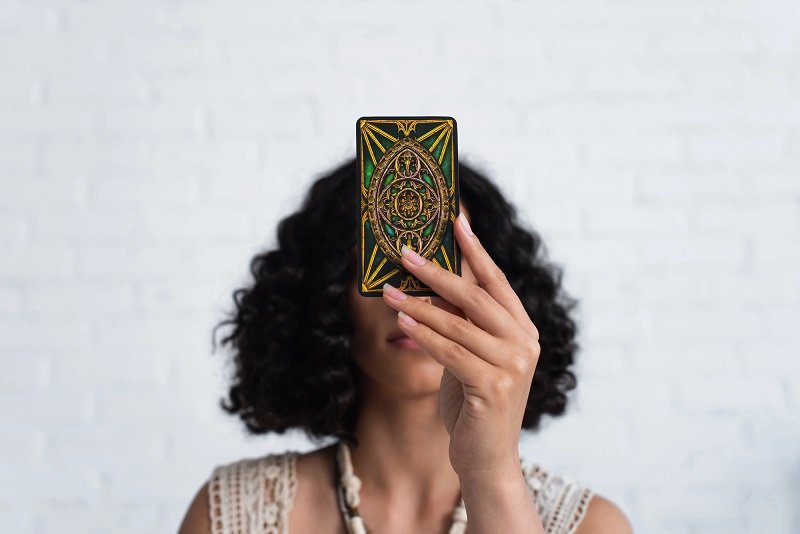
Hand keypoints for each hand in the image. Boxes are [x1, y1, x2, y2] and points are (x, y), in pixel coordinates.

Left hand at [381, 212, 540, 478]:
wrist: (487, 458)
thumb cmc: (474, 403)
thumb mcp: (470, 355)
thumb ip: (461, 324)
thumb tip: (432, 283)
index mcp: (523, 330)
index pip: (496, 281)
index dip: (475, 249)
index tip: (455, 220)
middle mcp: (524, 343)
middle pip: (475, 296)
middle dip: (437, 271)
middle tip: (405, 252)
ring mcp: (512, 366)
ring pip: (457, 324)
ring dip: (418, 305)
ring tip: (388, 291)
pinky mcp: (493, 388)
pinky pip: (450, 353)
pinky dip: (424, 335)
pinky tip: (402, 322)